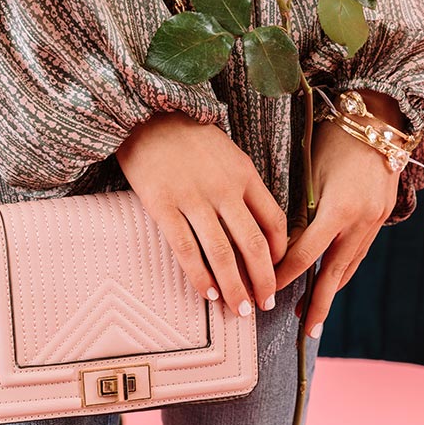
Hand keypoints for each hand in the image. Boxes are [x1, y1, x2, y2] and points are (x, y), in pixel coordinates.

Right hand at [114, 110, 286, 315]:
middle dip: (262, 280)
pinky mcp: (163, 206)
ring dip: (234, 287)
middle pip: (252, 244)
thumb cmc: (186, 136)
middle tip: (265, 305)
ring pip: (222, 253)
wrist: (144, 114)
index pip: (273, 221)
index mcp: (244, 174)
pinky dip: (200, 276)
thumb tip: (254, 224)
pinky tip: (208, 294)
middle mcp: (223, 189)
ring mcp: (193, 198)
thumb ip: (242, 186)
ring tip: (240, 310)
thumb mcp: (227, 153)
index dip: (279, 253)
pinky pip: (186, 250)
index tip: (277, 273)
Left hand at [274, 115, 400, 336]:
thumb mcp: (310, 175)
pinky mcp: (381, 219)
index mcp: (338, 209)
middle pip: (334, 272)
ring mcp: (374, 222)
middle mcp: (360, 222)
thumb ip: (298, 211)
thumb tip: (277, 245)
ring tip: (315, 317)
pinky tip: (332, 284)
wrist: (377, 121)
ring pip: (349, 266)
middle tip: (305, 331)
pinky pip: (359, 254)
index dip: (285, 274)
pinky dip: (343, 271)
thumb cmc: (333, 141)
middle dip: (319, 303)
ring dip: (332, 292)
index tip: (266, 290)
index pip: (306, 253)